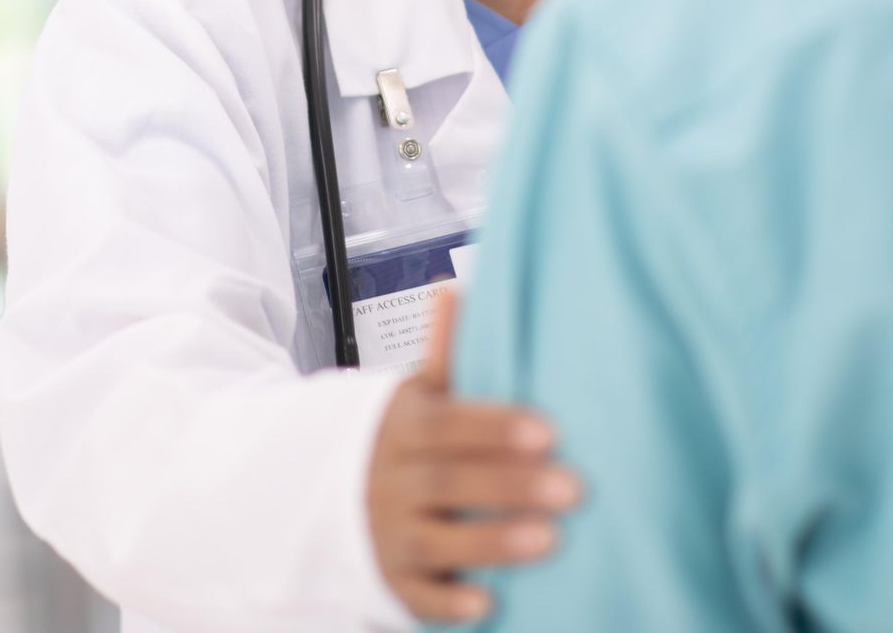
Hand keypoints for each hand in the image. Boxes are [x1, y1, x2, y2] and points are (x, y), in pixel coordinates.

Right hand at [365, 287, 581, 624]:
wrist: (319, 492)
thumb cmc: (394, 441)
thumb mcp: (412, 396)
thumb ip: (442, 353)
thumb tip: (452, 290)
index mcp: (400, 427)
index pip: (447, 425)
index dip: (495, 428)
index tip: (548, 431)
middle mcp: (389, 480)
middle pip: (447, 482)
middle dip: (509, 486)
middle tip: (573, 489)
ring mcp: (385, 532)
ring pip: (435, 539)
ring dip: (491, 542)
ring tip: (550, 539)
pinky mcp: (389, 579)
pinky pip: (416, 595)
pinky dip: (448, 602)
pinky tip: (489, 603)